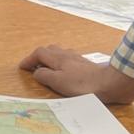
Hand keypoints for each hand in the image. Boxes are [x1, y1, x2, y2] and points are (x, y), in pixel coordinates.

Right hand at [18, 44, 133, 102]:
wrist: (111, 83)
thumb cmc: (82, 84)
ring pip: (61, 53)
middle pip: (50, 50)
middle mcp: (67, 55)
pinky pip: (70, 59)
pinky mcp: (88, 65)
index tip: (22, 68)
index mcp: (58, 58)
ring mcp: (79, 59)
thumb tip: (36, 72)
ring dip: (52, 59)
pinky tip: (67, 72)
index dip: (29, 60)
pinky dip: (63, 63)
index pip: (38, 53)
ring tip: (49, 69)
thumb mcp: (57, 82)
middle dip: (40, 57)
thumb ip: (44, 75)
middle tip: (35, 67)